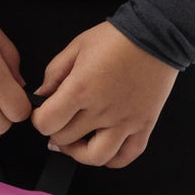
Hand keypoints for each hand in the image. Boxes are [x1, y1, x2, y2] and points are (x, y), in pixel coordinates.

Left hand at [31, 22, 178, 168]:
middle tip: (59, 121)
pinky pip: (127, 156)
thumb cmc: (117, 38)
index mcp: (81, 89)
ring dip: (79, 153)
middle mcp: (102, 110)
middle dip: (55, 131)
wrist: (156, 34)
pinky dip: (112, 159)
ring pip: (95, 157)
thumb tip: (41, 95)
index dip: (39, 120)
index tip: (42, 112)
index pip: (46, 123)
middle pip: (65, 139)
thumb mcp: (76, 46)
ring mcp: (125, 121)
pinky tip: (104, 148)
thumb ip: (54, 73)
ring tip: (76, 142)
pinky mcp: (143, 125)